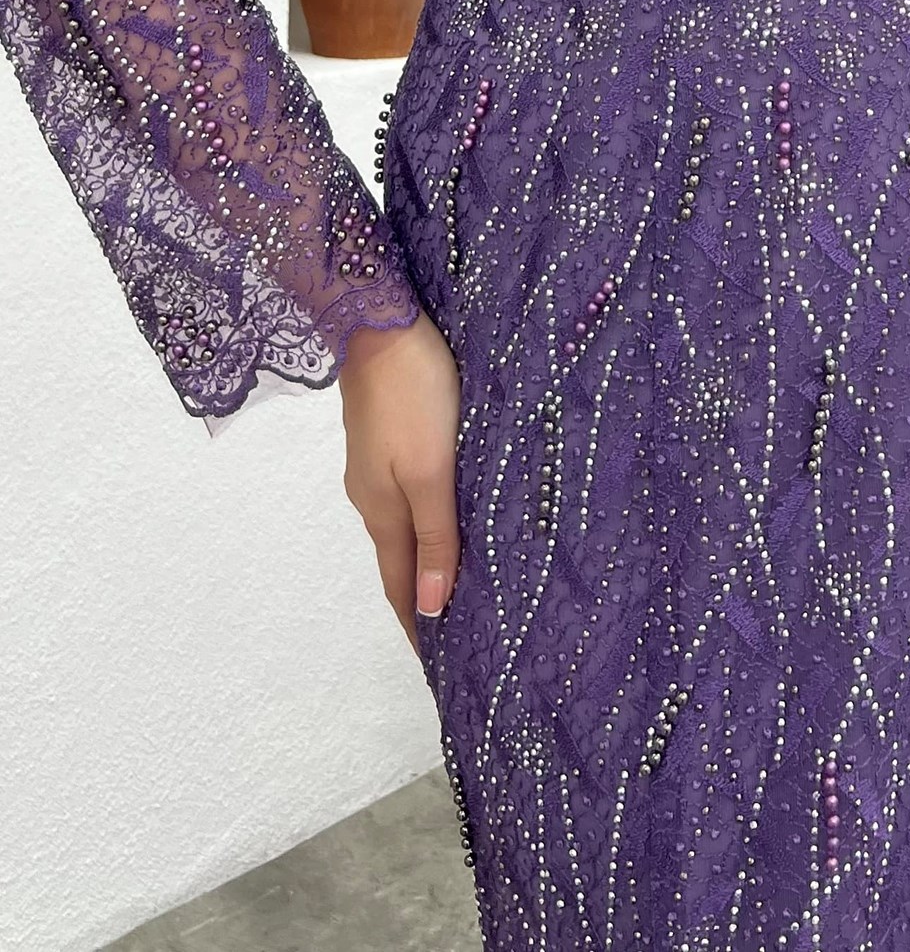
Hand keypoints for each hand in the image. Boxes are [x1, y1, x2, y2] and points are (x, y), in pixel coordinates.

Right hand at [338, 309, 460, 655]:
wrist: (380, 321)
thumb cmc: (413, 395)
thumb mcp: (431, 469)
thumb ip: (434, 535)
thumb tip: (428, 606)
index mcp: (382, 511)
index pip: (400, 587)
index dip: (418, 627)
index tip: (439, 667)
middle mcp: (372, 495)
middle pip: (398, 561)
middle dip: (421, 600)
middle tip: (457, 635)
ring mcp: (376, 464)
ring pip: (403, 526)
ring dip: (423, 559)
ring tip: (456, 583)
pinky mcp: (387, 435)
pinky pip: (407, 494)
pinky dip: (425, 520)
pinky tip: (446, 516)